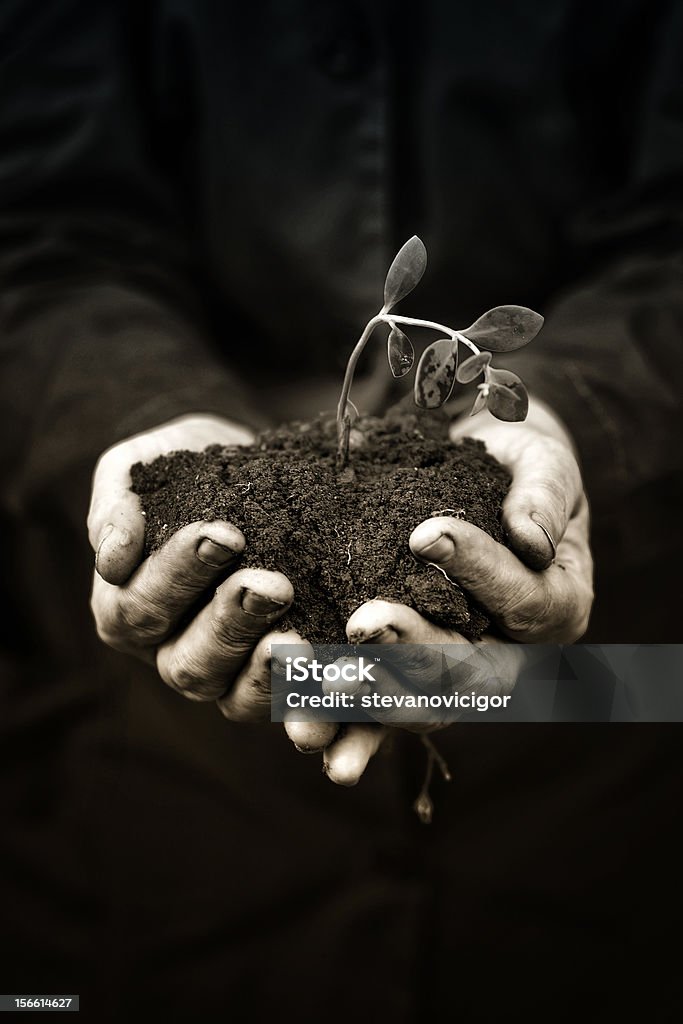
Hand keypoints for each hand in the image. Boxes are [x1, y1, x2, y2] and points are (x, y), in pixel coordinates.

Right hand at [88, 413, 300, 718]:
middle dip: (231, 623)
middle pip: (189, 663)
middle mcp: (172, 653)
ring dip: (271, 668)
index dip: (177, 576)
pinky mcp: (279, 679)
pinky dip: (314, 689)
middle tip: (274, 585)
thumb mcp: (138, 470)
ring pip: (237, 697)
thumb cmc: (182, 470)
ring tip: (302, 636)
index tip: (224, 533)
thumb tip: (111, 557)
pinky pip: (292, 701)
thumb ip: (116, 505)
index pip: (138, 609)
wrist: (249, 469)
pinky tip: (339, 664)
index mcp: (127, 611)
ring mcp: (227, 675)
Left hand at [285, 397, 592, 782]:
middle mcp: (511, 654)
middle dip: (413, 648)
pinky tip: (317, 746)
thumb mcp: (544, 467)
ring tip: (329, 688)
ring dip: (372, 700)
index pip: (521, 598)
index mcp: (556, 608)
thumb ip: (543, 497)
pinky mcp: (408, 676)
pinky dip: (352, 733)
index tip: (424, 534)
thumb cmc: (519, 468)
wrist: (481, 479)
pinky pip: (381, 714)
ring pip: (422, 701)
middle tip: (363, 624)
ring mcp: (457, 672)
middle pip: (468, 668)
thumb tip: (532, 540)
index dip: (478, 570)